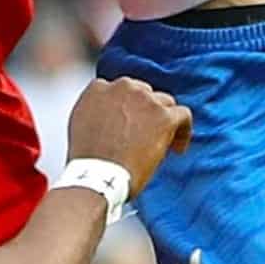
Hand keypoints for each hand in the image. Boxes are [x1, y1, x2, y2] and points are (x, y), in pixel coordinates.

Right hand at [67, 77, 192, 198]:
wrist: (98, 176)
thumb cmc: (88, 160)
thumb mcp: (81, 124)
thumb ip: (98, 111)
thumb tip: (112, 118)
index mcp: (99, 89)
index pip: (121, 90)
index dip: (128, 108)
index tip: (130, 124)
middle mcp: (122, 87)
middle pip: (144, 93)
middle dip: (146, 112)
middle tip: (146, 135)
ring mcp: (145, 100)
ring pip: (164, 103)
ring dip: (164, 120)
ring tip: (164, 143)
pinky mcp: (163, 116)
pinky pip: (183, 115)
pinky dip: (183, 131)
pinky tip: (177, 148)